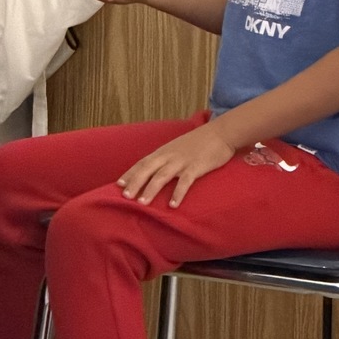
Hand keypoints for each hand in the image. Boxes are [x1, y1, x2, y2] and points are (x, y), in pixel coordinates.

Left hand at [117, 125, 235, 207]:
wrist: (221, 133)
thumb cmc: (199, 142)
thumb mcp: (178, 147)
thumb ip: (167, 158)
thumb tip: (155, 171)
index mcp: (164, 151)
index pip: (142, 162)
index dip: (130, 173)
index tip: (118, 185)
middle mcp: (169, 155)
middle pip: (148, 169)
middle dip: (135, 183)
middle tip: (125, 197)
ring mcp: (182, 161)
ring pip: (162, 175)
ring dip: (151, 189)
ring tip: (142, 203)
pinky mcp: (196, 166)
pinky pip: (185, 181)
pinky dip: (178, 193)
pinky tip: (173, 205)